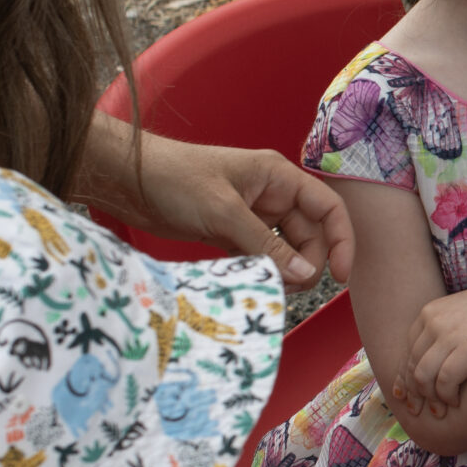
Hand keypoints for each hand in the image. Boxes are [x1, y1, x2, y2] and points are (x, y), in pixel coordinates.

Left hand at [87, 125, 355, 288]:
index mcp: (278, 177)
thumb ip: (266, 245)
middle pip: (309, 234)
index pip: (327, 208)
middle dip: (307, 263)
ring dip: (283, 270)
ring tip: (269, 289)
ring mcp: (250, 214)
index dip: (341, 241)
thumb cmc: (174, 179)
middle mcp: (270, 194)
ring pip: (284, 249)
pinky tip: (250, 284)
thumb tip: (306, 276)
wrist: (126, 179)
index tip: (340, 276)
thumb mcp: (224, 212)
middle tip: (290, 290)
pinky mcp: (229, 231)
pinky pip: (259, 255)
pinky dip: (260, 270)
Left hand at [394, 271, 466, 412]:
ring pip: (423, 376)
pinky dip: (447, 396)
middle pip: (412, 366)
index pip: (408, 353)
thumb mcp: (464, 314)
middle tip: (421, 412)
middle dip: (415, 394)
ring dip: (429, 398)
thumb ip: (445, 331)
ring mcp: (449, 332)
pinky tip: (456, 402)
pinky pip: (445, 380)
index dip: (405, 379)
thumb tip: (435, 358)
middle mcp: (434, 321)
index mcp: (430, 313)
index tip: (407, 398)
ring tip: (441, 411)